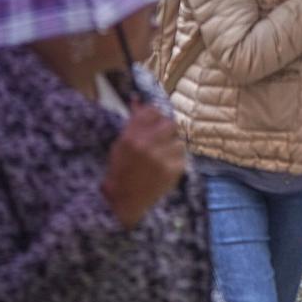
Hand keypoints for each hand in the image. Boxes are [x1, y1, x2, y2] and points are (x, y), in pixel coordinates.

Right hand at [101, 103, 187, 228]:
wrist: (123, 202)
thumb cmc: (120, 172)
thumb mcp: (119, 145)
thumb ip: (132, 123)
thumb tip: (138, 100)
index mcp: (131, 137)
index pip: (152, 111)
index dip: (155, 117)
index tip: (154, 124)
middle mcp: (147, 145)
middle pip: (169, 123)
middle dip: (166, 131)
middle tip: (161, 141)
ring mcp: (161, 158)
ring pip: (178, 140)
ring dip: (171, 148)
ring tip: (161, 158)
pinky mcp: (173, 170)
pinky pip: (182, 156)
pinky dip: (175, 160)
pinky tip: (165, 167)